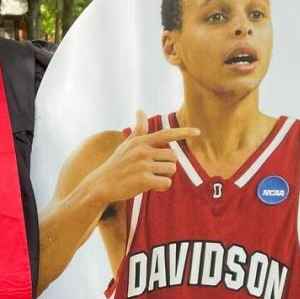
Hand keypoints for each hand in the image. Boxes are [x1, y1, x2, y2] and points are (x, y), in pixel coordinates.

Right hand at [83, 110, 198, 206]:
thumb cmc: (117, 164)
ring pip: (171, 170)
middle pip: (173, 157)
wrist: (101, 184)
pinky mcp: (143, 180)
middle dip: (168, 166)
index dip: (184, 132)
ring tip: (149, 179)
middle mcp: (142, 150)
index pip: (166, 134)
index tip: (198, 132)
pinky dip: (161, 188)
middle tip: (153, 172)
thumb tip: (140, 110)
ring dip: (164, 177)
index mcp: (140, 141)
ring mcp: (143, 165)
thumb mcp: (126, 144)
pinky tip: (149, 188)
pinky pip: (166, 183)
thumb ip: (138, 130)